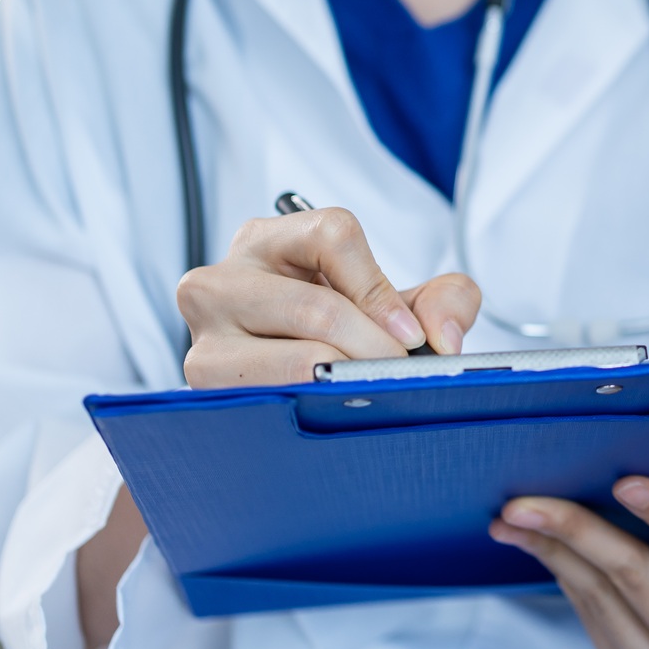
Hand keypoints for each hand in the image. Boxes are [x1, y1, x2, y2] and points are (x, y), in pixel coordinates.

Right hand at [176, 206, 481, 387]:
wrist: (286, 386)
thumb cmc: (341, 334)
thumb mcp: (394, 304)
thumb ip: (444, 300)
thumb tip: (443, 339)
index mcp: (270, 240)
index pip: (333, 234)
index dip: (380, 287)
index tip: (410, 334)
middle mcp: (223, 280)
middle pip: (316, 307)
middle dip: (373, 347)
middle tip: (398, 372)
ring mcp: (205, 336)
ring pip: (296, 361)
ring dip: (348, 383)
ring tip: (367, 394)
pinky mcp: (203, 387)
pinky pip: (271, 400)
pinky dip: (314, 410)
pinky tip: (331, 414)